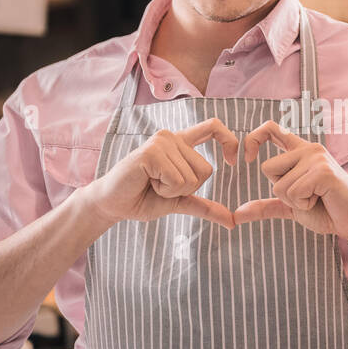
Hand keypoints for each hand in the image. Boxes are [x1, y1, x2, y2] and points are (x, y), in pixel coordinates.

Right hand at [84, 118, 239, 227]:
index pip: (214, 127)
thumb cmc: (143, 199)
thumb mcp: (181, 202)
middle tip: (160, 185)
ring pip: (192, 177)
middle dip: (187, 189)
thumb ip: (206, 207)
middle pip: (206, 169)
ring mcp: (161, 142)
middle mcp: (172, 137)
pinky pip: (177, 180)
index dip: (230, 141)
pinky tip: (147, 182)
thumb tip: (233, 221)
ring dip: (173, 190)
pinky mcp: (151, 152)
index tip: (233, 161)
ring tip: (152, 183)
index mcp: (181, 143)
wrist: (114, 204)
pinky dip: (165, 190)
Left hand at [232, 120, 347, 239]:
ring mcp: (317, 158)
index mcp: (301, 151)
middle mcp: (309, 149)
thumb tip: (236, 214)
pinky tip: (321, 200)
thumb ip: (265, 206)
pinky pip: (293, 192)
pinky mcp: (323, 172)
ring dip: (294, 201)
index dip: (253, 138)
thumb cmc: (326, 211)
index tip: (245, 158)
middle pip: (267, 168)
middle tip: (307, 195)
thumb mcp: (290, 206)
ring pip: (279, 185)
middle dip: (281, 191)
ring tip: (317, 198)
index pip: (271, 129)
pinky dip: (303, 204)